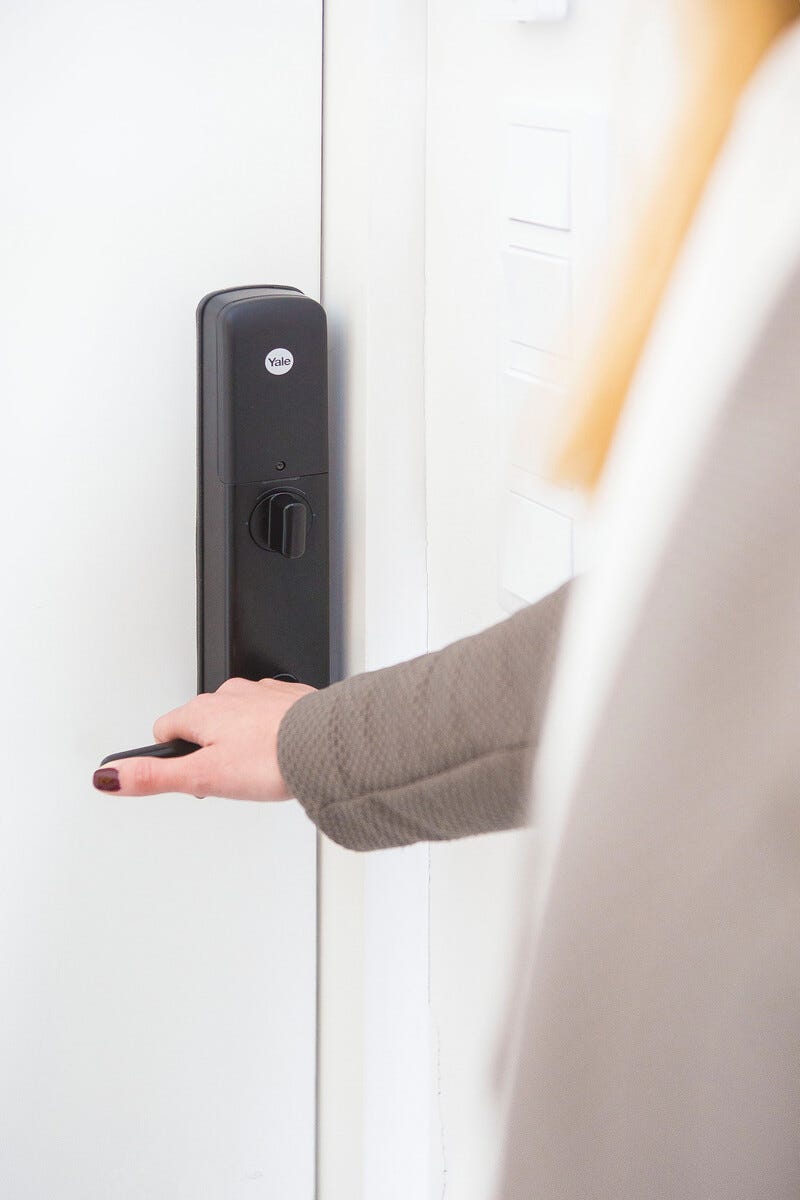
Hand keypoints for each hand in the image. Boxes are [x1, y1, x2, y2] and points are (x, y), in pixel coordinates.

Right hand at [93, 677, 315, 799]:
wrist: (327, 745)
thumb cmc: (272, 757)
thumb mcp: (203, 777)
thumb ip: (154, 778)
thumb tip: (108, 777)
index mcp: (202, 710)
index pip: (164, 730)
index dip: (172, 759)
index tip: (188, 779)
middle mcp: (230, 695)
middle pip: (201, 725)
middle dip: (206, 751)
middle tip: (227, 780)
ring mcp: (262, 694)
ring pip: (236, 720)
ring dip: (239, 742)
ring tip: (257, 770)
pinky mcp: (290, 700)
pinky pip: (269, 716)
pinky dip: (268, 733)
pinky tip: (279, 754)